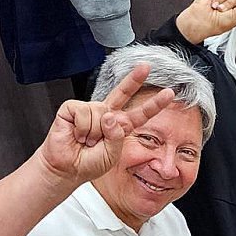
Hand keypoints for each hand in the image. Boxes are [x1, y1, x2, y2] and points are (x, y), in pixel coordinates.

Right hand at [38, 64, 174, 185]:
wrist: (66, 169)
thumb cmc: (88, 163)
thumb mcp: (111, 154)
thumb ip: (116, 136)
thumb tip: (109, 115)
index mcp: (119, 126)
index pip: (139, 114)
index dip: (154, 104)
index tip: (169, 94)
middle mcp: (105, 114)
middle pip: (122, 93)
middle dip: (134, 79)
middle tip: (146, 67)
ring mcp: (89, 110)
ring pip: (100, 112)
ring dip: (93, 132)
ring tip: (85, 141)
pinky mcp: (72, 108)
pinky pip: (84, 112)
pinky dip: (81, 127)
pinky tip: (76, 134)